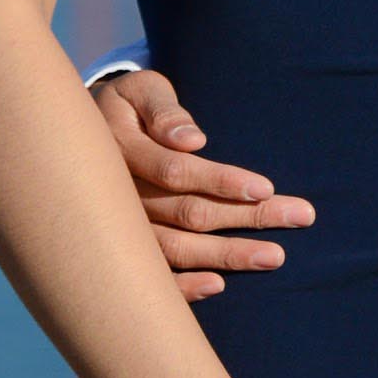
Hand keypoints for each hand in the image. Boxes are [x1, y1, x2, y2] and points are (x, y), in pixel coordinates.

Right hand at [89, 63, 316, 301]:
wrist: (78, 140)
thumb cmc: (126, 106)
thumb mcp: (140, 91)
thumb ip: (163, 110)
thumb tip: (191, 138)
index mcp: (122, 150)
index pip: (176, 172)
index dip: (221, 181)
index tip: (265, 188)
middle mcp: (120, 196)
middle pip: (188, 213)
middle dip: (247, 217)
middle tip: (300, 216)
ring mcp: (119, 228)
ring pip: (176, 249)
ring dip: (227, 256)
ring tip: (275, 257)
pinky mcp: (123, 248)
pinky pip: (152, 273)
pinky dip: (183, 286)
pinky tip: (219, 286)